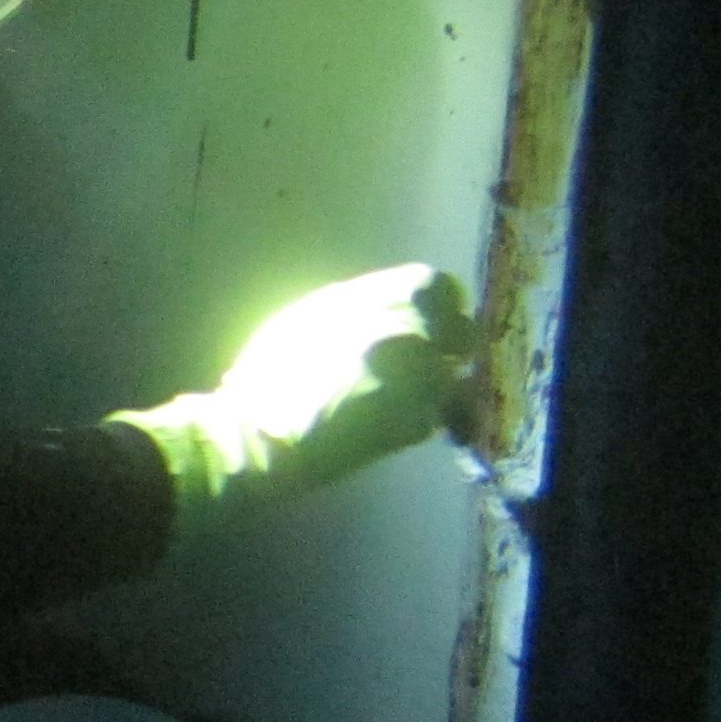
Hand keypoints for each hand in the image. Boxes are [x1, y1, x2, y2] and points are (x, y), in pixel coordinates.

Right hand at [109, 264, 476, 536]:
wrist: (258, 435)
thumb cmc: (270, 375)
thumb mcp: (310, 318)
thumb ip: (359, 309)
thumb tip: (386, 312)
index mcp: (374, 299)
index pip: (437, 286)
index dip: (440, 308)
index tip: (431, 324)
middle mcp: (404, 331)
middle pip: (462, 333)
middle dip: (451, 350)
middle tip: (431, 366)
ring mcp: (415, 378)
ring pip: (454, 380)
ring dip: (437, 391)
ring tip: (402, 402)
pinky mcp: (414, 424)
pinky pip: (435, 420)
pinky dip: (418, 423)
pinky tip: (385, 428)